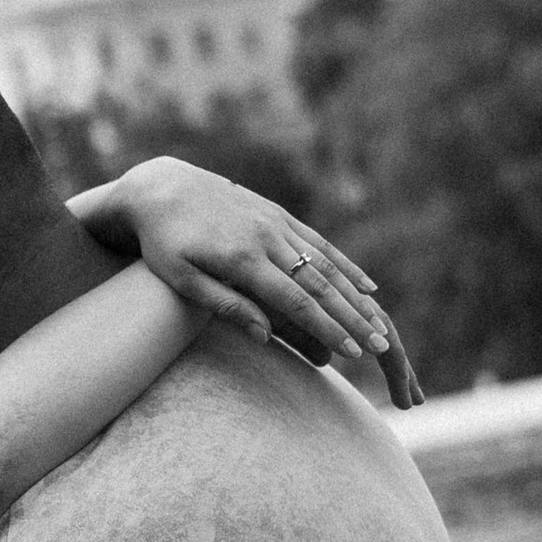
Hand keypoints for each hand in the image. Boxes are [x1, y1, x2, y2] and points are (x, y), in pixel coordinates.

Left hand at [69, 156, 390, 368]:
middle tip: (381, 347)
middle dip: (353, 318)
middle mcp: (267, 239)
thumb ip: (224, 305)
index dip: (326, 328)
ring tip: (381, 325)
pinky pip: (320, 244)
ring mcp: (276, 224)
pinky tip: (368, 287)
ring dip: (357, 297)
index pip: (295, 301)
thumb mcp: (180, 278)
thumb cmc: (163, 243)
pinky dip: (347, 266)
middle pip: (320, 285)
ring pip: (326, 265)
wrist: (160, 188)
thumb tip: (266, 336)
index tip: (352, 353)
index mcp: (243, 260)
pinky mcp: (279, 215)